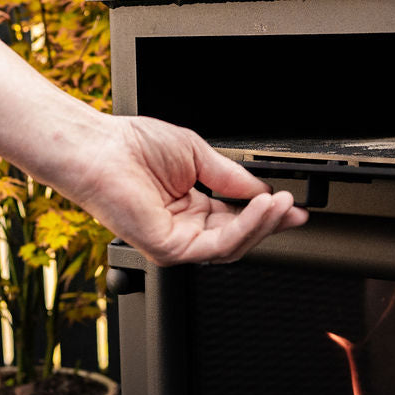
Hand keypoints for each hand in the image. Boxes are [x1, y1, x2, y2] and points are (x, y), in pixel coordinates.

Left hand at [56, 114, 308, 265]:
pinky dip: (245, 226)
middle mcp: (184, 226)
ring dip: (263, 223)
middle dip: (270, 221)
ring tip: (281, 203)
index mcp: (190, 205)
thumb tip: (261, 188)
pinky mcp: (168, 249)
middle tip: (294, 208)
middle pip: (239, 234)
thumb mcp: (197, 155)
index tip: (292, 204)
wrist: (100, 147)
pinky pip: (217, 244)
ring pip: (233, 244)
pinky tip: (260, 206)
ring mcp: (175, 241)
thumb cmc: (132, 146)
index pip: (236, 216)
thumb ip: (230, 176)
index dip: (266, 211)